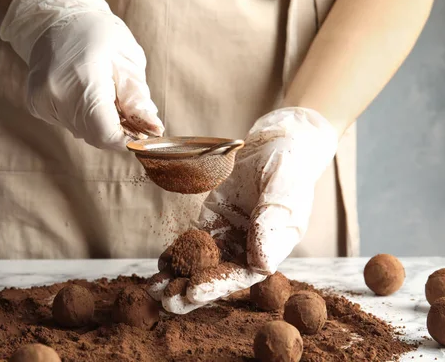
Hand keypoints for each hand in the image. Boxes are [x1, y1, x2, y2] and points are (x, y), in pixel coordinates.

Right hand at [0, 0, 163, 149]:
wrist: (56, 17)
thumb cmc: (98, 33)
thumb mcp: (128, 60)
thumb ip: (138, 100)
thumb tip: (153, 130)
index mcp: (83, 79)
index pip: (105, 133)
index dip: (127, 141)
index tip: (143, 137)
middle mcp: (57, 94)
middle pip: (94, 136)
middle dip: (117, 130)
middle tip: (129, 112)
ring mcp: (42, 100)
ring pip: (81, 132)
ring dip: (99, 122)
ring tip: (107, 95)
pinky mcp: (36, 104)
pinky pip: (67, 123)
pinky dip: (83, 116)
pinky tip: (85, 93)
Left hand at [148, 107, 338, 313]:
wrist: (278, 142)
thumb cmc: (289, 166)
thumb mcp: (284, 192)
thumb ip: (271, 224)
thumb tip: (262, 265)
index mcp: (269, 248)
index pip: (241, 275)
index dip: (217, 285)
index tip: (193, 291)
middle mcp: (248, 247)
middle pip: (217, 276)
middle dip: (191, 291)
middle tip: (166, 301)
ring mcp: (229, 234)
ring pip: (201, 263)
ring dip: (179, 277)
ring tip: (154, 290)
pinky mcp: (212, 220)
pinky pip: (193, 240)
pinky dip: (177, 254)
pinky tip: (160, 265)